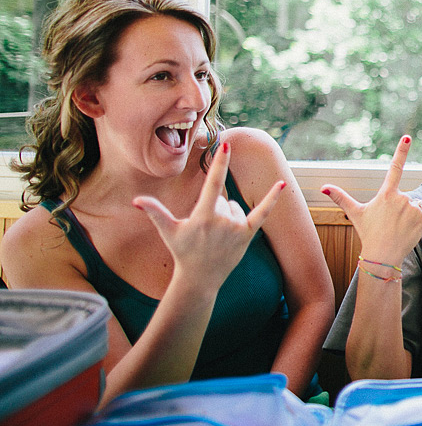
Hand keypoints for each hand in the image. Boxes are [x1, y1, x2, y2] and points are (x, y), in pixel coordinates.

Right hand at [133, 141, 283, 288]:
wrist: (200, 279)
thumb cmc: (183, 252)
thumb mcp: (168, 231)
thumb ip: (155, 212)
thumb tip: (136, 200)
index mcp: (203, 216)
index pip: (213, 184)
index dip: (219, 164)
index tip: (225, 146)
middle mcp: (222, 221)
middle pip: (222, 199)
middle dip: (213, 209)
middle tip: (205, 231)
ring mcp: (236, 228)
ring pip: (234, 207)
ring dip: (226, 215)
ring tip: (216, 236)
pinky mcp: (247, 235)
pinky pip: (262, 213)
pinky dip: (272, 199)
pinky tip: (281, 184)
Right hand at [321, 135, 421, 265]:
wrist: (381, 256)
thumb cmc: (368, 233)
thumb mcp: (355, 213)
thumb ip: (341, 197)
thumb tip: (322, 187)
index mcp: (386, 194)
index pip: (394, 168)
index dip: (401, 152)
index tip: (407, 138)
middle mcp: (401, 199)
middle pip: (406, 195)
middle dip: (401, 208)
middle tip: (391, 224)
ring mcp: (413, 209)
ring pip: (416, 203)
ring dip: (411, 213)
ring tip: (401, 228)